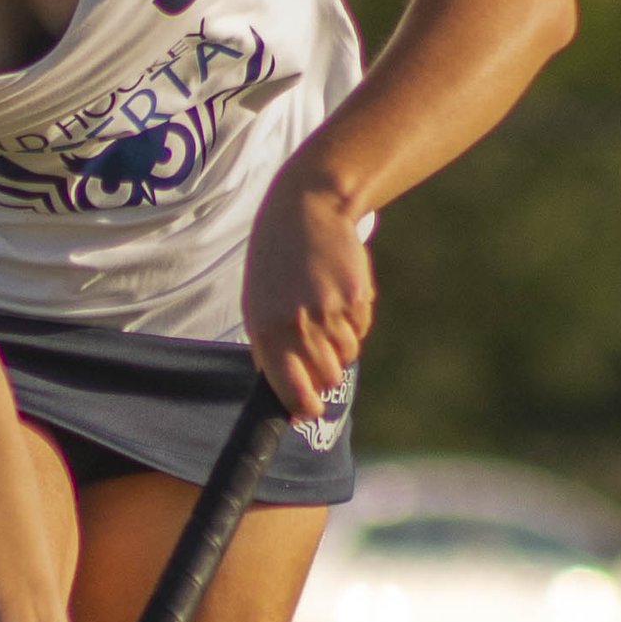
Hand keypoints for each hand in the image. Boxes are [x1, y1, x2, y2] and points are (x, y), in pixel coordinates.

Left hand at [242, 168, 373, 424]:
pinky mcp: (357, 296)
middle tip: (320, 350)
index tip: (312, 411)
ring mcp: (330, 311)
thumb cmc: (275, 264)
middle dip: (326, 372)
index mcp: (267, 331)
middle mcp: (299, 324)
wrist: (306, 211)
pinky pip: (361, 327)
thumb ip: (270, 352)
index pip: (292, 389)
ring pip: (348, 354)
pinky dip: (354, 320)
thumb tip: (289, 399)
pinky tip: (338, 292)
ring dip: (340, 343)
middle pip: (327, 377)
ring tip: (324, 310)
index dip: (305, 407)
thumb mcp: (258, 306)